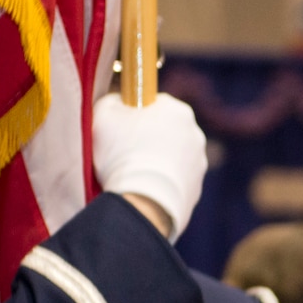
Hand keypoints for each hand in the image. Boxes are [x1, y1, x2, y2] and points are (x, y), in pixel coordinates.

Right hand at [91, 93, 207, 239]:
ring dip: (156, 162)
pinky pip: (174, 182)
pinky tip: (145, 190)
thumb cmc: (121, 153)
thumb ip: (113, 101)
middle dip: (148, 138)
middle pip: (166, 130)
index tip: (122, 127)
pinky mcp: (195, 190)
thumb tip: (118, 103)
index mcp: (178, 110)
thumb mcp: (104, 114)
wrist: (142, 202)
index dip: (136, 114)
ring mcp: (198, 164)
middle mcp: (195, 134)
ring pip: (172, 157)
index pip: (156, 104)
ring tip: (133, 174)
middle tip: (124, 151)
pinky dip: (161, 184)